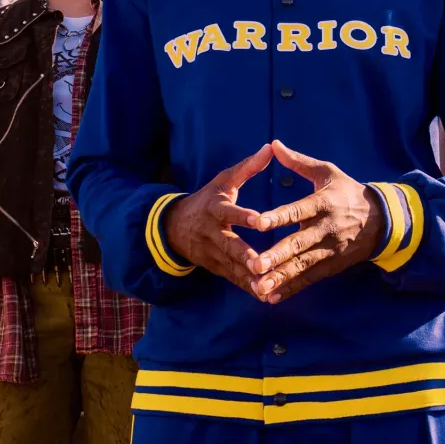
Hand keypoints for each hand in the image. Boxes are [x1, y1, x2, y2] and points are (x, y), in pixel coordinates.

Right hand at [165, 145, 271, 292]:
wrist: (174, 227)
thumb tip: (270, 147)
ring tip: (266, 285)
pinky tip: (265, 296)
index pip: (229, 212)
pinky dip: (248, 288)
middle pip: (229, 245)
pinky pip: (233, 279)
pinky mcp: (216, 268)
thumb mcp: (223, 181)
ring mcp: (212, 253)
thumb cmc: (207, 200)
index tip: (259, 220)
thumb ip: (247, 167)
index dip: (242, 216)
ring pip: (231, 266)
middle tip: (259, 263)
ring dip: (248, 277)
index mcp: (215, 209)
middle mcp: (212, 233)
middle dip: (244, 255)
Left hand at [250, 140, 384, 303]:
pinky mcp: (331, 266)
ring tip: (259, 286)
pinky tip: (271, 297)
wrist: (381, 220)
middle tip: (256, 263)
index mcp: (324, 203)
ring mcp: (330, 250)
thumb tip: (274, 145)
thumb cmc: (347, 192)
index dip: (279, 217)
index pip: (299, 210)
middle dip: (277, 255)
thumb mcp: (327, 172)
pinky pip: (309, 279)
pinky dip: (291, 288)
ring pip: (302, 265)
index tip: (259, 223)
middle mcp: (326, 229)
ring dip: (280, 277)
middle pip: (299, 243)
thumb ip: (299, 162)